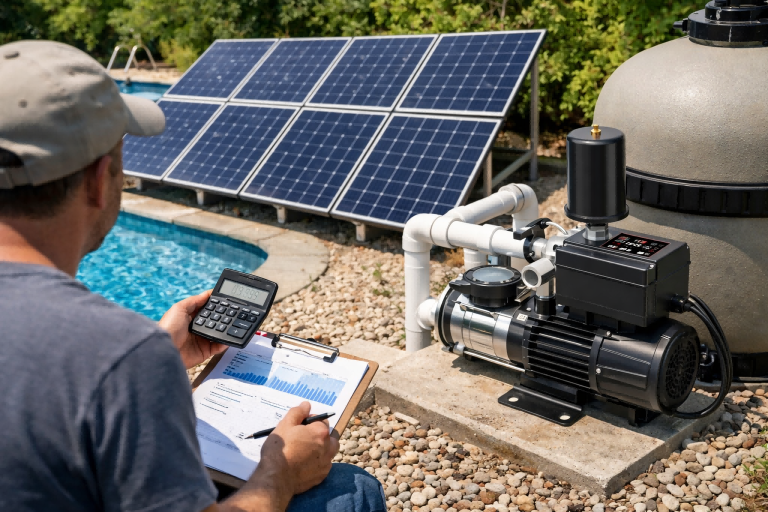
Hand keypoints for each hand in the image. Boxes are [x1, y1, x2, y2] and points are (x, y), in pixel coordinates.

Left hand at [158, 289, 227, 368]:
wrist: (164, 350)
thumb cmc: (168, 328)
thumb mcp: (178, 308)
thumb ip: (193, 301)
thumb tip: (207, 293)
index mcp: (190, 317)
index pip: (205, 309)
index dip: (214, 304)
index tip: (225, 299)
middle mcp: (196, 328)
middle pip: (214, 321)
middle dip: (223, 316)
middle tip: (234, 311)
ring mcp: (201, 340)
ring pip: (218, 333)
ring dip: (226, 329)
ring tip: (235, 323)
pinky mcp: (205, 352)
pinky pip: (218, 347)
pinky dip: (225, 342)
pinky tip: (231, 337)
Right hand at [222, 402, 338, 511]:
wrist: (276, 478)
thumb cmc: (280, 449)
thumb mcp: (284, 425)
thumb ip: (297, 413)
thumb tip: (306, 405)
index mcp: (320, 432)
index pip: (321, 420)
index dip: (310, 421)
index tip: (299, 426)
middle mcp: (328, 447)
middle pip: (330, 436)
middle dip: (321, 434)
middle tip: (305, 437)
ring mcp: (326, 463)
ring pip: (329, 451)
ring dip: (322, 448)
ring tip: (305, 450)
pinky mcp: (321, 476)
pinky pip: (324, 465)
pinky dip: (317, 462)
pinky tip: (305, 463)